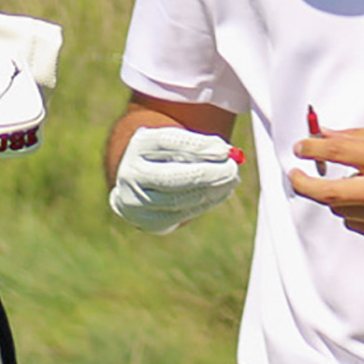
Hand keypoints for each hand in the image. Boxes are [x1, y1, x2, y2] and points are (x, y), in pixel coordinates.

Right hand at [109, 126, 242, 234]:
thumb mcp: (179, 143)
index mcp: (139, 145)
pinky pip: (182, 214)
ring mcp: (136, 201)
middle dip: (207, 174)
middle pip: (170, 177)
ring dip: (211, 190)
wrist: (141, 184)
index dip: (197, 146)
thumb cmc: (169, 156)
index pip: (166, 142)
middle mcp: (131, 173)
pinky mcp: (149, 221)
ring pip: (178, 200)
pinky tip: (222, 192)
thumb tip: (227, 153)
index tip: (224, 150)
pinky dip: (207, 203)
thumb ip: (201, 145)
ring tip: (232, 180)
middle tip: (232, 168)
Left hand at [290, 122, 363, 241]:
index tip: (300, 148)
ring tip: (354, 183)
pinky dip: (354, 210)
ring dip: (336, 195)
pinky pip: (355, 223)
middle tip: (295, 175)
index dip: (310, 149)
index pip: (334, 152)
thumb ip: (358, 136)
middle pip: (326, 192)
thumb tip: (324, 134)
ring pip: (339, 208)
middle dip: (302, 183)